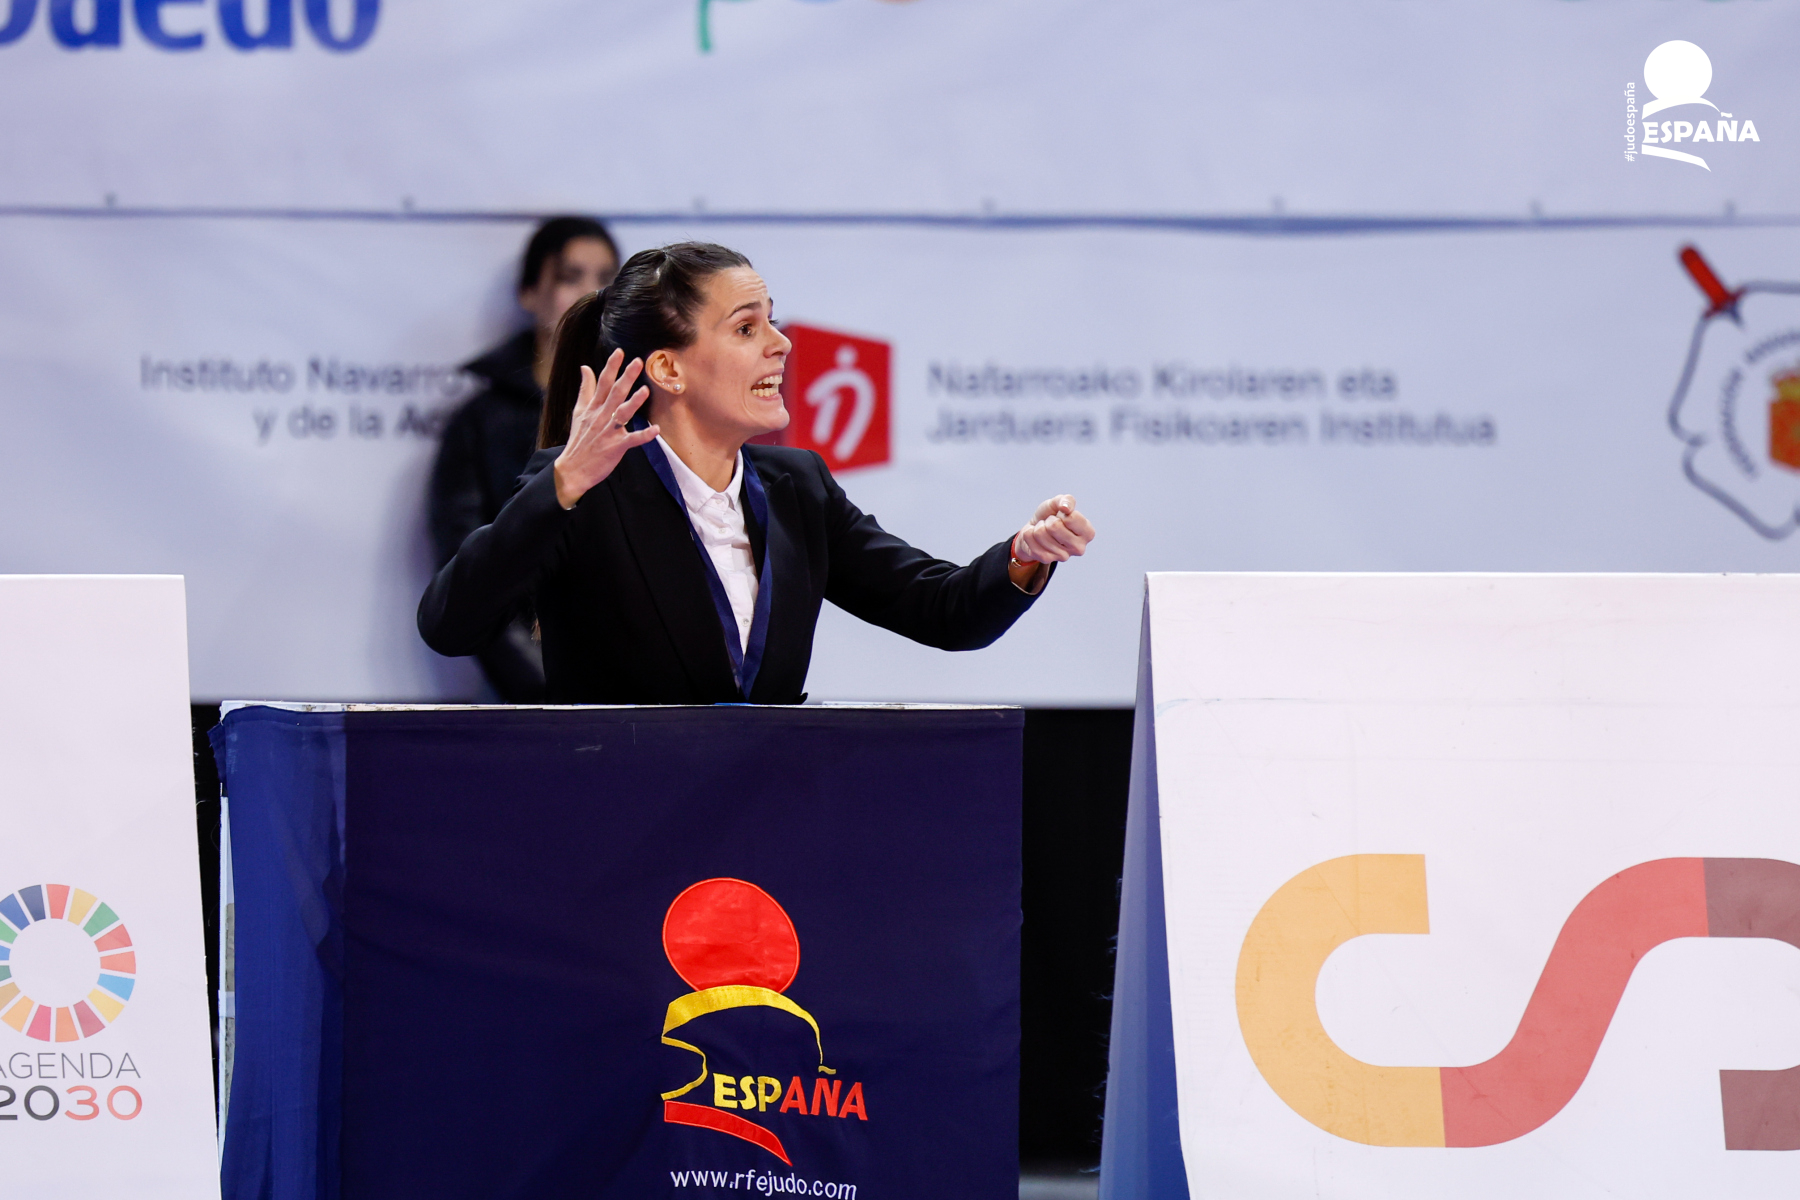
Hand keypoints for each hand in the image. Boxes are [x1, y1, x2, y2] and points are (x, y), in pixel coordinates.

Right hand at [552, 350, 658, 508]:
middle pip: (615, 393)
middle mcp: (601, 417)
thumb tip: (585, 367)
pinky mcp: (615, 447)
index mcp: (593, 408)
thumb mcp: (578, 412)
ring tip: (646, 390)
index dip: (611, 367)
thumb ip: (585, 389)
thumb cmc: (578, 440)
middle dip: (626, 377)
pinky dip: (644, 436)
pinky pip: (632, 440)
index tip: (620, 351)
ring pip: (623, 413)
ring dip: (634, 402)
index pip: (603, 383)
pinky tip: (656, 430)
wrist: (572, 469)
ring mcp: (608, 432)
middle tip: (638, 362)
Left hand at [1012, 495, 1095, 563]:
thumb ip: (1066, 500)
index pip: (1071, 518)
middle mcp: (1079, 548)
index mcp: (1088, 533)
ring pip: (1040, 533)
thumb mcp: (1059, 503)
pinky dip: (1029, 532)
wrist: (1036, 529)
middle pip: (1054, 526)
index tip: (1062, 516)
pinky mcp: (1046, 559)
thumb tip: (1066, 507)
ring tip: (1044, 530)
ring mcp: (1063, 556)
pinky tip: (1036, 537)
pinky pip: (1029, 538)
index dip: (1062, 512)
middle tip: (1051, 523)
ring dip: (1039, 526)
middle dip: (1048, 520)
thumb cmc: (1052, 515)